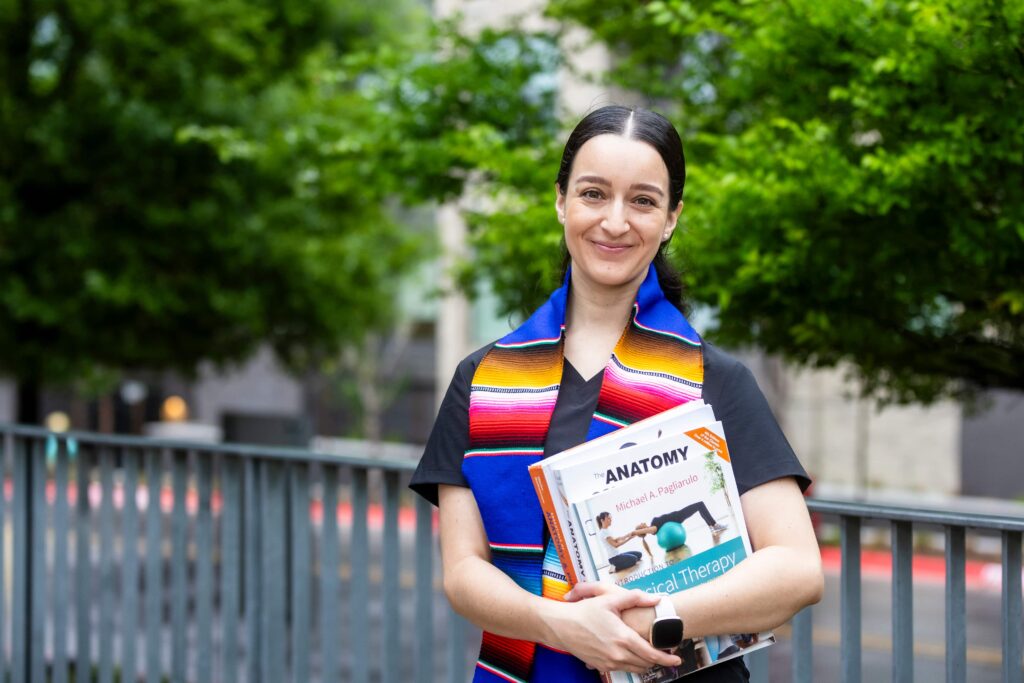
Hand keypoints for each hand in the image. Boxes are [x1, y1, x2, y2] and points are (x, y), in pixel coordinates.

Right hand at [548, 583, 679, 672]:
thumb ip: (635, 598)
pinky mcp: (601, 666)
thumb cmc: (584, 611)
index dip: (667, 658)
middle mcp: (618, 654)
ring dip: (644, 663)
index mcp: (623, 638)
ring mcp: (609, 662)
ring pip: (635, 669)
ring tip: (648, 653)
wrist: (561, 626)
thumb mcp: (609, 599)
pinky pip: (622, 669)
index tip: (677, 659)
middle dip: (657, 660)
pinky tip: (628, 652)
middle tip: (663, 652)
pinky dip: (630, 663)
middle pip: (646, 664)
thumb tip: (656, 598)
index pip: (652, 654)